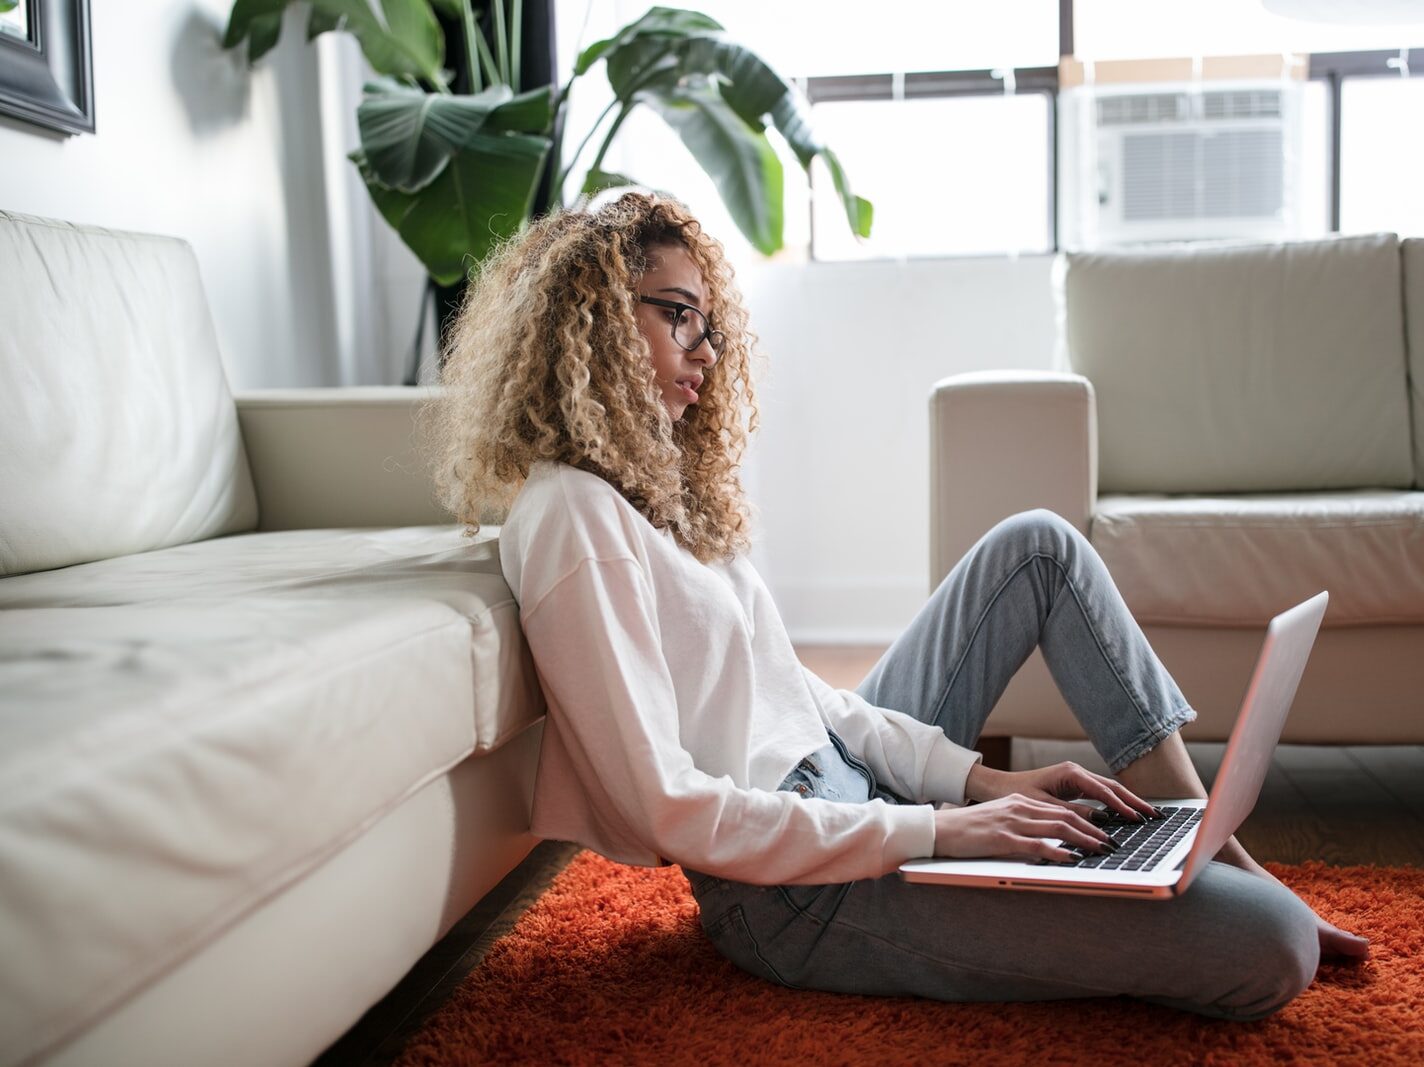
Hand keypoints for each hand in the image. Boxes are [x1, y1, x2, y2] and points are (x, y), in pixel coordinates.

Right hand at [932, 794, 1115, 862]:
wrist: (940, 829)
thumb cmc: (968, 829)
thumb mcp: (1000, 820)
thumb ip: (1024, 825)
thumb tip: (1049, 839)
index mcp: (1020, 802)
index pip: (1061, 810)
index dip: (1087, 821)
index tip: (1104, 833)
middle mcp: (1020, 808)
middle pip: (1065, 817)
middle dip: (1093, 830)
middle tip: (1112, 843)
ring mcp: (1012, 822)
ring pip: (1057, 828)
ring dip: (1084, 840)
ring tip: (1101, 850)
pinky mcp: (1002, 838)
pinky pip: (1036, 845)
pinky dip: (1058, 851)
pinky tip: (1072, 858)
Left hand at [965, 760, 1159, 822]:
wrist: (999, 786)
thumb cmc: (1017, 794)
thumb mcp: (1044, 807)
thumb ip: (1072, 813)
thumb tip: (1101, 822)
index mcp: (1070, 773)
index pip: (1104, 791)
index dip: (1122, 806)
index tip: (1137, 819)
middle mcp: (1077, 772)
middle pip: (1113, 787)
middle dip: (1134, 801)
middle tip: (1154, 816)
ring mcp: (1077, 778)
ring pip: (1109, 790)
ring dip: (1128, 802)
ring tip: (1148, 816)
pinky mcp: (1074, 785)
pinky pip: (1100, 794)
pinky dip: (1115, 804)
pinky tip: (1127, 815)